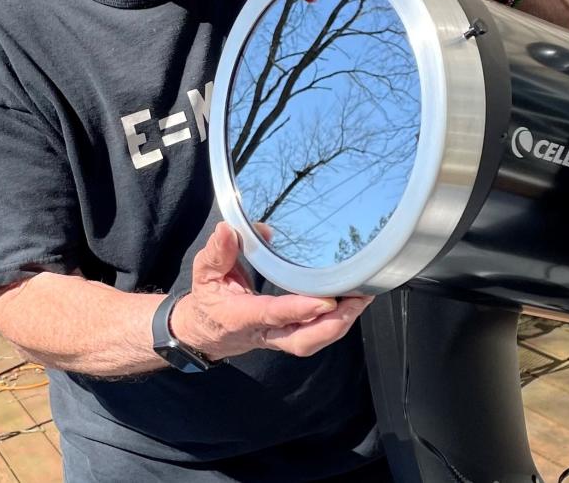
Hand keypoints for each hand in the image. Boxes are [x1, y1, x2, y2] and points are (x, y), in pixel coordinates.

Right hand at [170, 222, 373, 358]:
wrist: (205, 332)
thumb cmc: (208, 299)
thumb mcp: (205, 272)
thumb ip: (218, 252)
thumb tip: (228, 228)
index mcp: (241, 316)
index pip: (273, 314)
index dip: (300, 309)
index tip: (327, 299)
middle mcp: (263, 332)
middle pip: (302, 339)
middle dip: (333, 323)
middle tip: (358, 299)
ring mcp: (278, 338)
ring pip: (312, 341)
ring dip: (341, 323)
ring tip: (363, 298)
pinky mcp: (289, 336)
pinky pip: (315, 335)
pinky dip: (337, 322)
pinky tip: (353, 304)